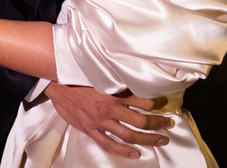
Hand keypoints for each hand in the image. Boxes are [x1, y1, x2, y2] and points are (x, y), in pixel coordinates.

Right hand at [43, 84, 172, 158]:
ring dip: (147, 139)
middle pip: (140, 120)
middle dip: (157, 124)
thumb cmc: (80, 76)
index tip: (165, 105)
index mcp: (114, 91)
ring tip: (159, 140)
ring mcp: (101, 121)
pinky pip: (109, 144)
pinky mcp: (91, 130)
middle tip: (168, 125)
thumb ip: (118, 79)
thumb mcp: (102, 73)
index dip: (157, 104)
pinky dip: (123, 151)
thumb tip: (135, 77)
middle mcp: (110, 107)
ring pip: (129, 134)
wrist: (58, 84)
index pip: (143, 101)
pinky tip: (135, 154)